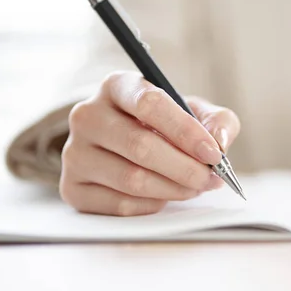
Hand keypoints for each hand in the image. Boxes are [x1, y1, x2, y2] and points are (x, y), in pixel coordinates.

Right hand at [60, 71, 240, 215]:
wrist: (127, 144)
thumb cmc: (166, 126)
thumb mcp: (195, 112)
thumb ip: (218, 120)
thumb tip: (218, 141)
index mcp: (117, 86)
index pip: (150, 104)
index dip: (186, 131)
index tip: (213, 153)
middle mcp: (87, 115)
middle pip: (140, 146)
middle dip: (185, 167)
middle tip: (211, 179)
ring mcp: (75, 152)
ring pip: (131, 179)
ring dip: (173, 189)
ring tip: (195, 187)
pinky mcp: (72, 187)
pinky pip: (120, 204)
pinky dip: (153, 205)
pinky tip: (166, 196)